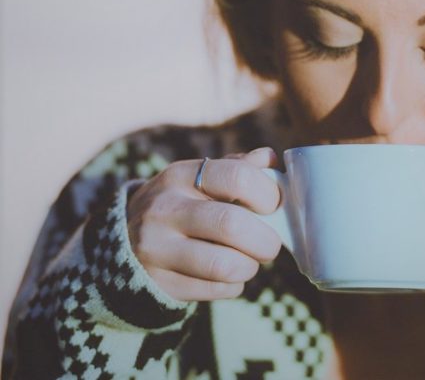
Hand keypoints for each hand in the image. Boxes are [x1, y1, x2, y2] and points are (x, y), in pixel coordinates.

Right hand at [127, 147, 281, 300]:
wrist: (124, 241)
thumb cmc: (182, 204)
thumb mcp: (200, 178)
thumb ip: (238, 167)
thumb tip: (272, 160)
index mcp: (181, 175)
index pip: (238, 177)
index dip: (268, 194)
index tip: (273, 206)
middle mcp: (165, 209)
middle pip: (232, 225)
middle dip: (265, 240)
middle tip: (270, 244)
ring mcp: (157, 249)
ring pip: (225, 265)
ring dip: (250, 266)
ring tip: (249, 260)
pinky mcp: (158, 283)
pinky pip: (215, 290)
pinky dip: (233, 285)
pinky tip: (227, 275)